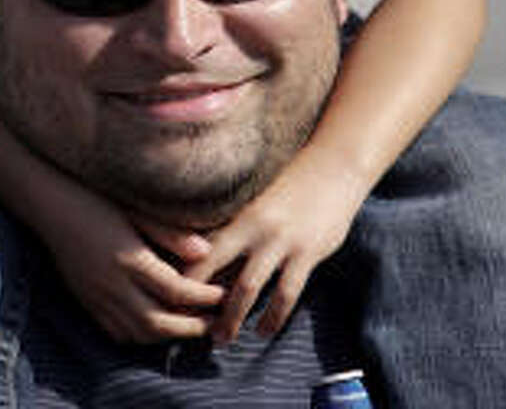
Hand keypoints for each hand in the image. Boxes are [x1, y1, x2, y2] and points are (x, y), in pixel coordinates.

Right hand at [39, 179, 225, 343]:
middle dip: (190, 327)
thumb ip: (169, 232)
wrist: (50, 201)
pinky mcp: (85, 299)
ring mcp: (96, 295)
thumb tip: (205, 251)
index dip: (203, 297)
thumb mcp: (135, 207)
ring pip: (137, 333)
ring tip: (190, 326)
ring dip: (167, 336)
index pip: (175, 290)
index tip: (224, 294)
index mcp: (128, 257)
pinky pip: (115, 331)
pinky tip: (153, 325)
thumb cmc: (96, 196)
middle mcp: (112, 283)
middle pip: (158, 322)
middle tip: (214, 322)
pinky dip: (139, 336)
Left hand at [186, 147, 366, 344]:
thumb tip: (211, 259)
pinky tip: (263, 331)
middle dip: (198, 300)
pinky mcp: (307, 252)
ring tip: (221, 339)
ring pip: (247, 287)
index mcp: (239, 213)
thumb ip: (240, 230)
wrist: (334, 166)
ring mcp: (281, 240)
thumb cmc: (294, 186)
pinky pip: (286, 294)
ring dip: (232, 318)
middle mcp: (255, 227)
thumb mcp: (262, 203)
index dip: (184, 275)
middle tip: (185, 324)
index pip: (202, 248)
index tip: (170, 297)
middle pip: (215, 267)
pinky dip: (272, 318)